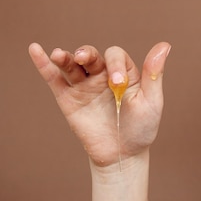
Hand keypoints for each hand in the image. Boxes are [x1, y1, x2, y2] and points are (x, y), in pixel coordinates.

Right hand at [28, 42, 170, 168]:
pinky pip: (54, 79)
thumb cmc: (141, 127)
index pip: (115, 56)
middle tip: (86, 58)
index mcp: (124, 72)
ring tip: (59, 54)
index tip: (117, 83)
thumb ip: (154, 74)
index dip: (115, 65)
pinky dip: (43, 65)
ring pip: (72, 64)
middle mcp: (103, 75)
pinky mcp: (69, 99)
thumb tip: (164, 45)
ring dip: (65, 57)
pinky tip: (35, 50)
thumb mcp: (151, 101)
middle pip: (92, 55)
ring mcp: (84, 86)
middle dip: (88, 54)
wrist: (122, 155)